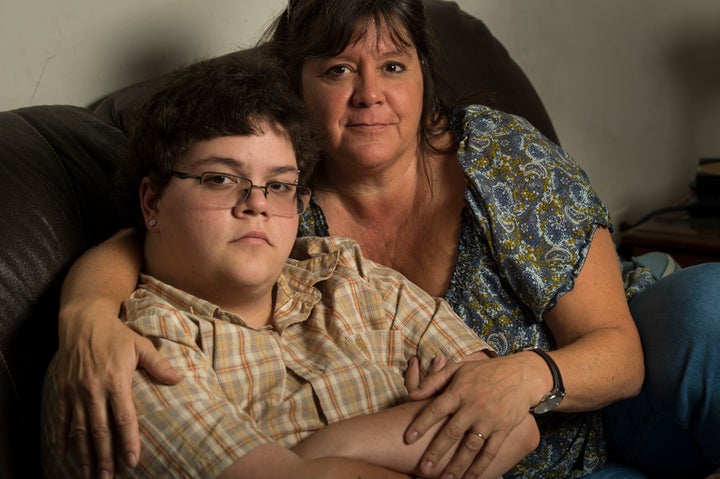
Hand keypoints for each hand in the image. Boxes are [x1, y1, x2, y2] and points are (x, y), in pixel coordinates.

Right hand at [54, 312, 181, 477]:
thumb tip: (179, 379)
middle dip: (104, 457)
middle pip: (100, 431)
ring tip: (90, 474)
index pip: (124, 418)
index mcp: (116, 381)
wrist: (83, 321)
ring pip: (80, 430)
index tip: (132, 460)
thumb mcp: (140, 345)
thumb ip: (159, 364)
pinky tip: (65, 454)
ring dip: (84, 454)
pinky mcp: (64, 390)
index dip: (128, 441)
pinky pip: (62, 418)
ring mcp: (76, 392)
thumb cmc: (115, 334)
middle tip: (108, 478)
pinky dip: (63, 437)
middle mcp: (94, 390)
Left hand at [404, 355, 537, 478]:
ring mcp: (489, 419)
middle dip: (436, 452)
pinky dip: (480, 466)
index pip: (436, 409)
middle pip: (451, 432)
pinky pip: (490, 450)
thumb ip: (433, 380)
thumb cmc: (484, 371)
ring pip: (470, 446)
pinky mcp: (503, 429)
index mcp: (459, 391)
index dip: (421, 424)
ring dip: (457, 464)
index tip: (407, 439)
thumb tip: (412, 395)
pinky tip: (470, 478)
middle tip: (424, 468)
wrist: (521, 375)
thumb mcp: (458, 369)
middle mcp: (473, 406)